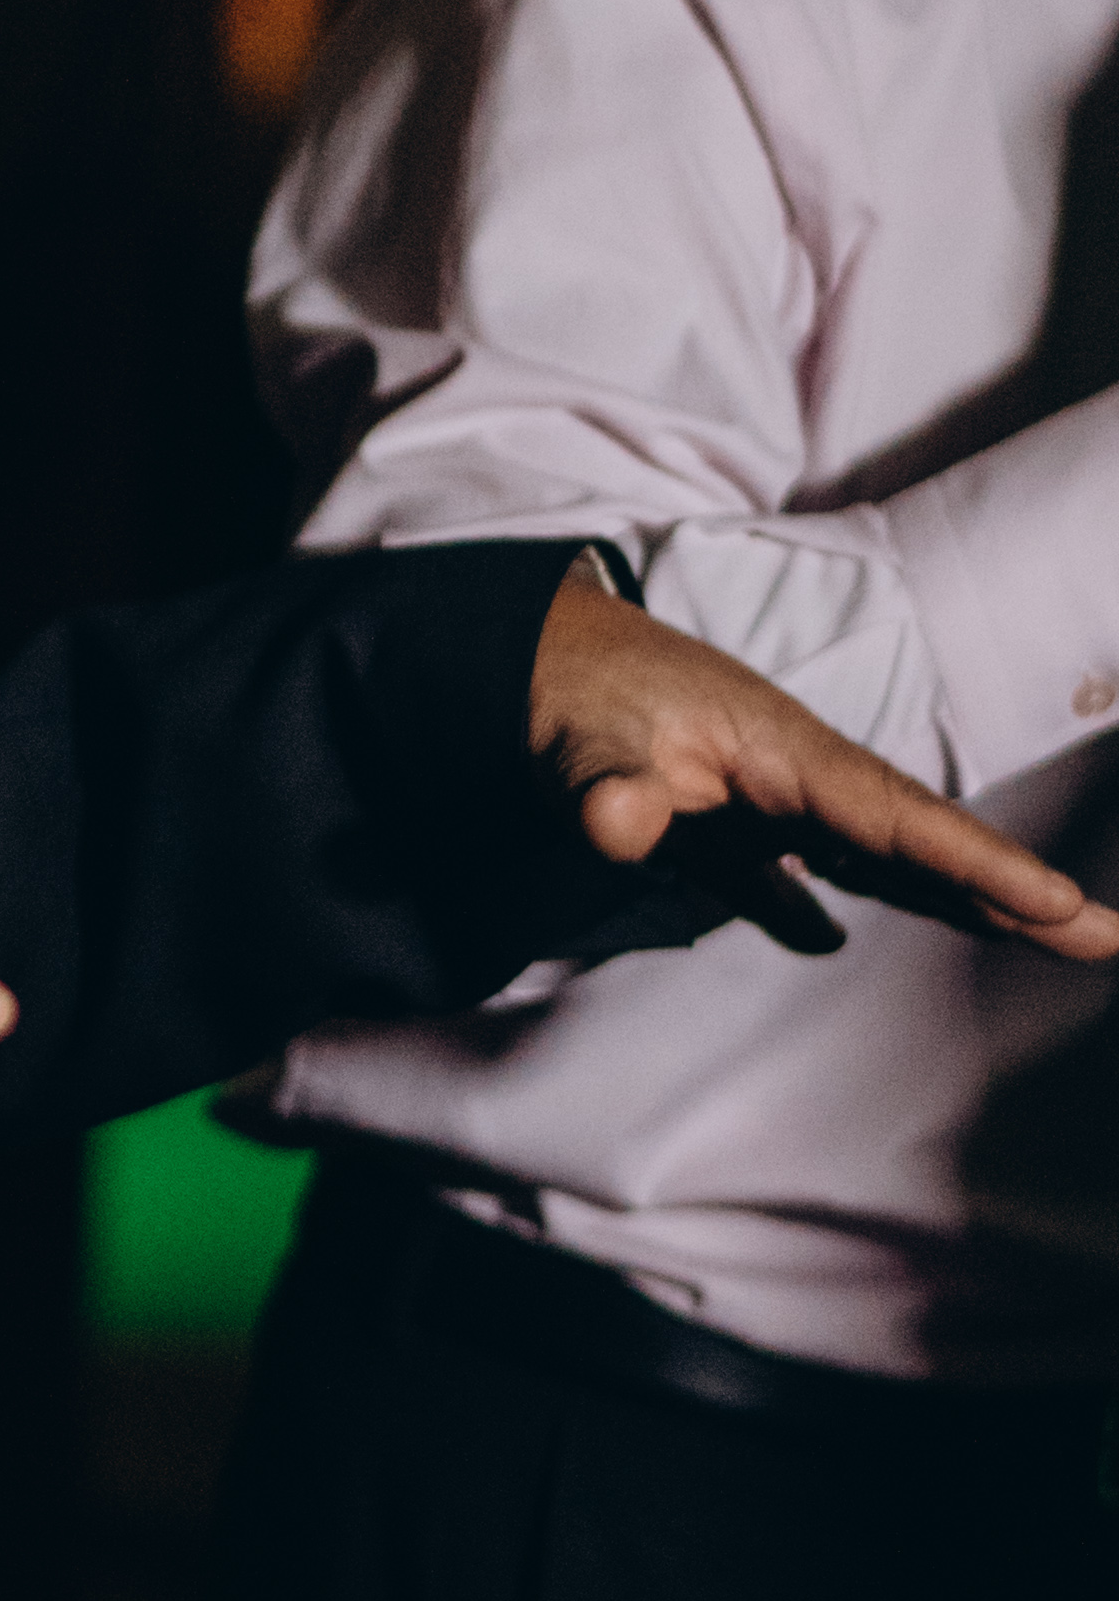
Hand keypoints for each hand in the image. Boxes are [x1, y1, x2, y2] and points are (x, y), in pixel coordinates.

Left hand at [530, 558, 1118, 959]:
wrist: (538, 659)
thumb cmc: (571, 695)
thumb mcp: (578, 744)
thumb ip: (606, 787)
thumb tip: (619, 825)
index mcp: (787, 754)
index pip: (900, 818)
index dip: (976, 864)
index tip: (1051, 902)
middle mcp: (807, 776)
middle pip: (929, 842)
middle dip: (1019, 891)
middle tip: (1108, 940)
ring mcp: (787, 800)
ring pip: (899, 859)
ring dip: (975, 900)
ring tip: (1063, 940)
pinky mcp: (751, 823)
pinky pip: (836, 870)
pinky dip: (885, 896)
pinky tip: (921, 935)